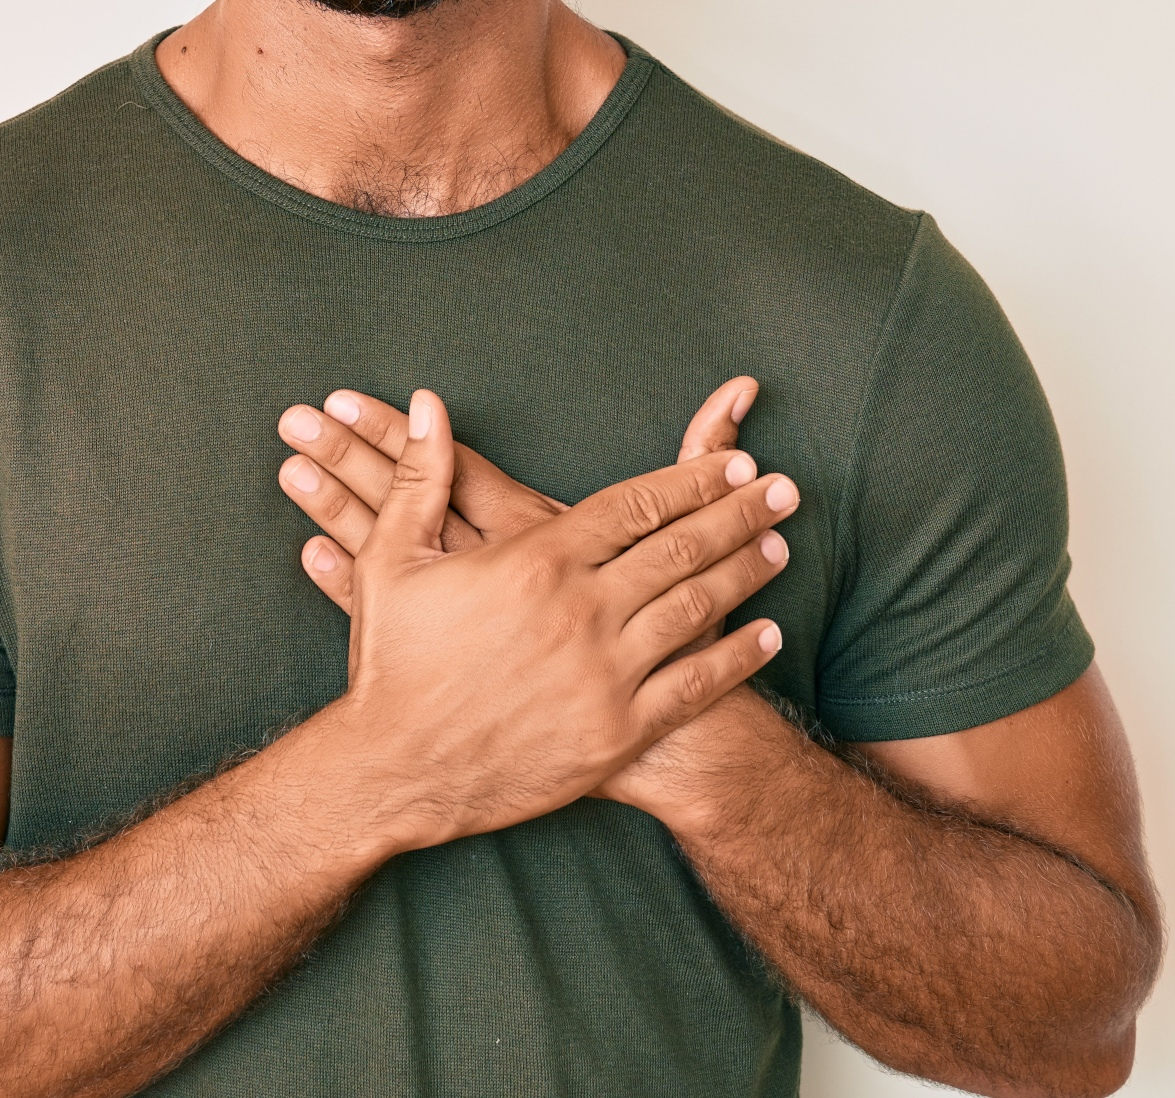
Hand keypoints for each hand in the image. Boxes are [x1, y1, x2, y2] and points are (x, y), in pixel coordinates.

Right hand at [309, 389, 794, 854]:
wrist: (395, 771)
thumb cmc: (391, 662)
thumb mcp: (392, 559)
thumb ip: (419, 476)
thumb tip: (426, 403)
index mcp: (535, 559)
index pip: (635, 504)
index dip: (692, 480)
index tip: (734, 462)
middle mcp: (581, 609)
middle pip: (680, 547)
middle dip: (739, 513)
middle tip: (783, 488)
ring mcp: (605, 672)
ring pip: (695, 608)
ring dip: (743, 572)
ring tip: (780, 546)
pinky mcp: (616, 731)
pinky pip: (694, 686)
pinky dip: (736, 657)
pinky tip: (766, 634)